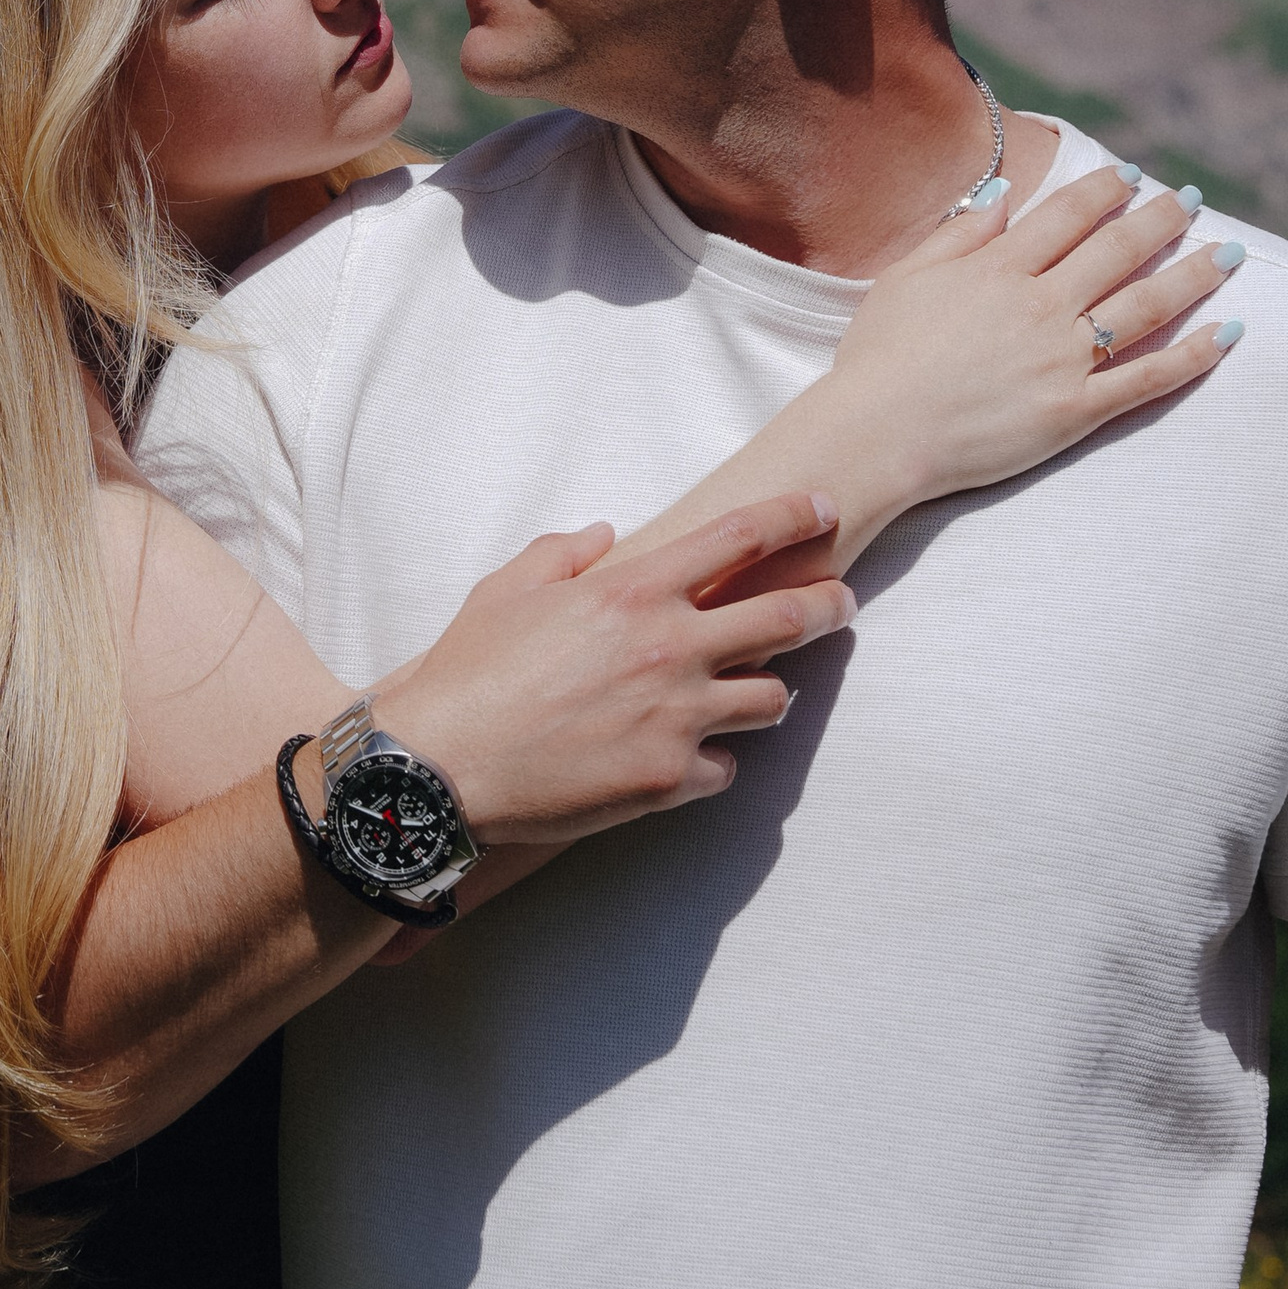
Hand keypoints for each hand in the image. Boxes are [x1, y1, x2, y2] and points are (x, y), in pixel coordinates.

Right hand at [384, 494, 855, 851]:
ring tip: (758, 691)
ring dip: (768, 690)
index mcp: (634, 591)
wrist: (447, 766)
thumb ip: (563, 552)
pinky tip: (686, 758)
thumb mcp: (509, 588)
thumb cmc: (472, 671)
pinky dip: (712, 760)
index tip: (823, 508)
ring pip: (773, 699)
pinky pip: (725, 767)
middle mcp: (669, 648)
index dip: (791, 517)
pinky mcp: (672, 779)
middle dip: (826, 604)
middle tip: (840, 600)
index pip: (738, 538)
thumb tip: (603, 538)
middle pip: (786, 617)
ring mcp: (677, 717)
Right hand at [828, 163, 1240, 510]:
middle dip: (1161, 220)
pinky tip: (1225, 334)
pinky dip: (1192, 356)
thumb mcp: (907, 276)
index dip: (1104, 190)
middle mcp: (1040, 305)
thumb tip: (1004, 195)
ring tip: (1227, 253)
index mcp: (999, 268)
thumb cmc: (881, 355)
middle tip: (1192, 201)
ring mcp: (1063, 358)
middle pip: (1117, 250)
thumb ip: (960, 233)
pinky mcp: (1076, 410)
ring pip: (1145, 306)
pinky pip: (1147, 379)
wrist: (878, 431)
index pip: (1067, 216)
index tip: (1132, 175)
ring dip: (1192, 276)